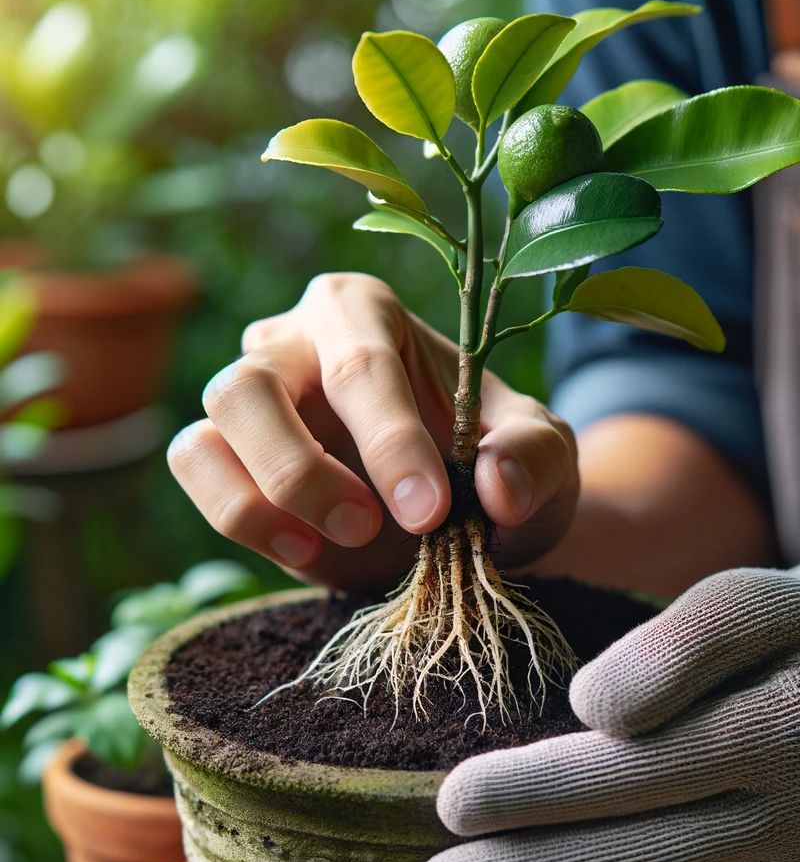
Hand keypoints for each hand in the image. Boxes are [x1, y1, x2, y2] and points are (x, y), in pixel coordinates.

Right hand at [168, 273, 577, 590]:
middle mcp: (292, 340)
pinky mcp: (226, 450)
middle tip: (371, 527)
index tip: (430, 511)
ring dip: (266, 494)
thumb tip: (497, 484)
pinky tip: (303, 548)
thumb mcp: (540, 452)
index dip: (390, 441)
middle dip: (306, 471)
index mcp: (366, 313)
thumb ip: (532, 458)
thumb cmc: (492, 456)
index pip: (361, 364)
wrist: (457, 507)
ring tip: (342, 542)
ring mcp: (249, 393)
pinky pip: (196, 465)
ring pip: (213, 425)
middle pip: (252, 385)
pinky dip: (237, 513)